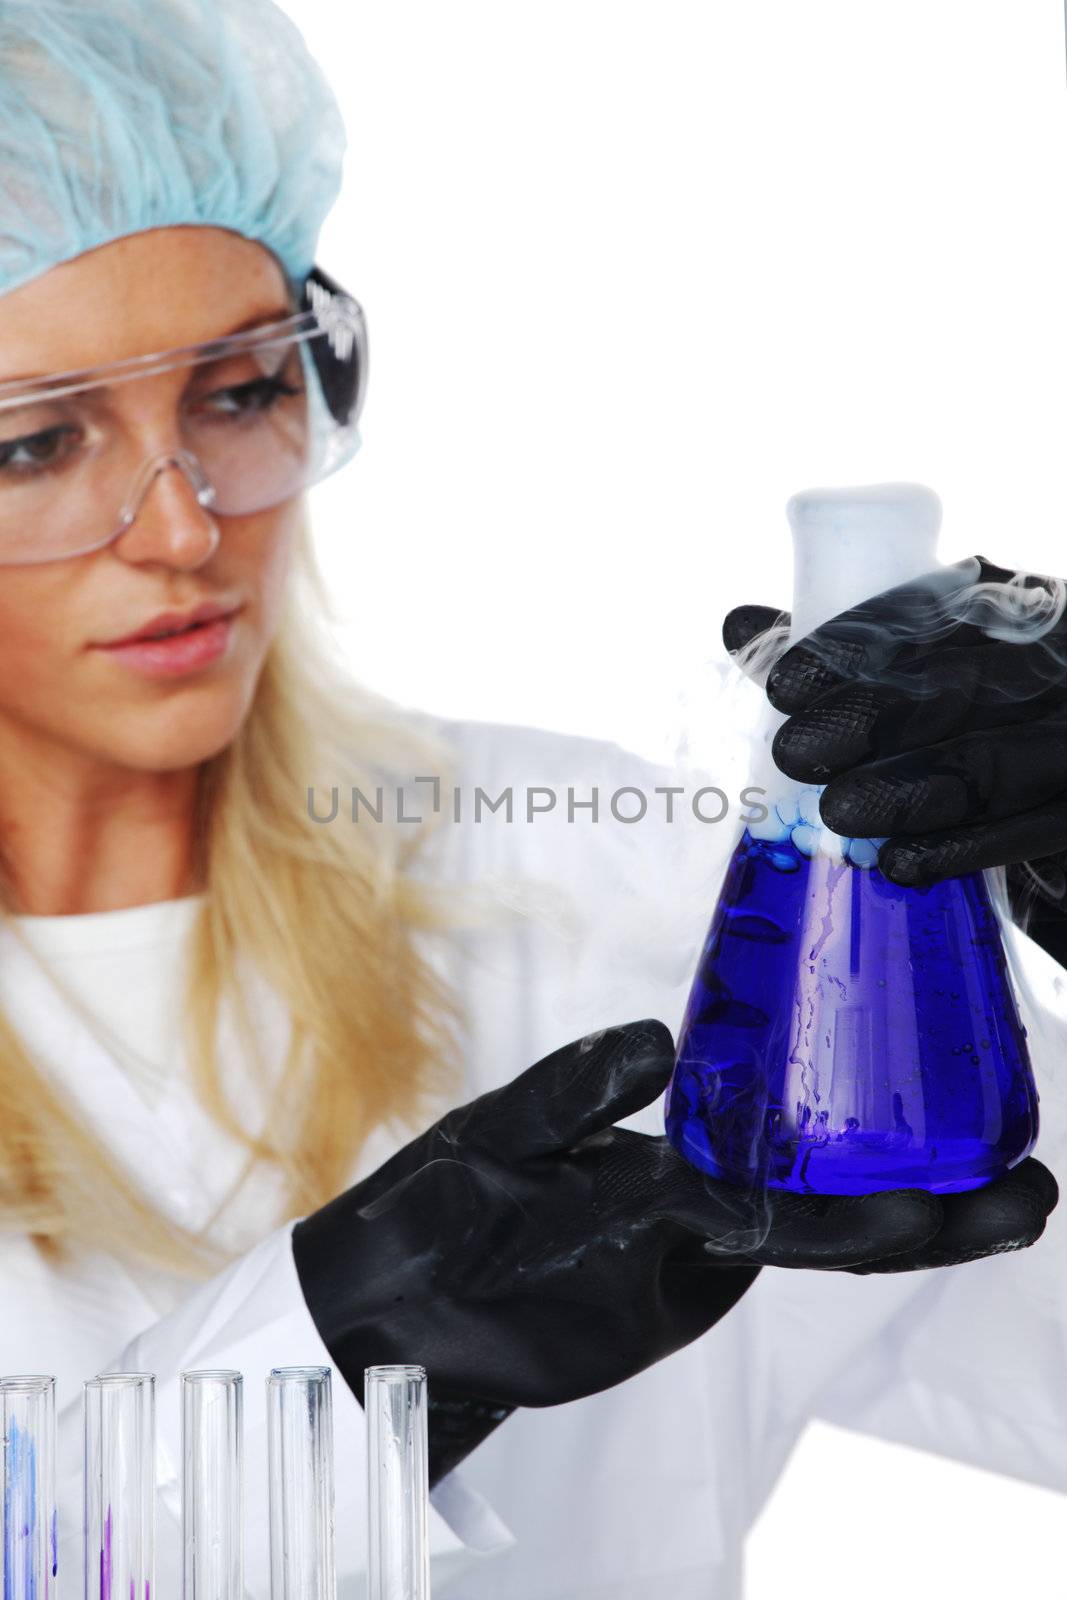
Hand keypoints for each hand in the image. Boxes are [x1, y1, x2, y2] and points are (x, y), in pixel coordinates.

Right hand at [291, 1019, 1056, 1483]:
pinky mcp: (649, 1268)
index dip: (918, 1216)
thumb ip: (570, 1099)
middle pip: (832, 1238)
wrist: (382, 1326)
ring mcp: (674, 1278)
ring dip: (867, 1195)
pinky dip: (797, 1189)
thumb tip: (659, 1044)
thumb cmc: (428, 1247)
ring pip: (788, 1227)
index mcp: (664, 1243)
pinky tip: (818, 1142)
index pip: (816, 1228)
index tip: (1010, 1198)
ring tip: (948, 1140)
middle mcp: (690, 1268)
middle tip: (1028, 1184)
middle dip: (933, 1218)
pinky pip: (738, 1224)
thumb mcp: (488, 1153)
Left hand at [724, 556, 1066, 964]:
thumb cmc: (991, 738)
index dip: (860, 642)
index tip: (785, 685)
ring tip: (836, 812)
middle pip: (964, 684)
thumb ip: (849, 658)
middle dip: (870, 716)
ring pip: (992, 762)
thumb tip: (740, 625)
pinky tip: (901, 863)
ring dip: (906, 789)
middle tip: (792, 752)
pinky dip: (962, 847)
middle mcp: (1062, 664)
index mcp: (1027, 615)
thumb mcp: (932, 691)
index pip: (944, 609)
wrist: (1065, 809)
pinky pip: (1032, 830)